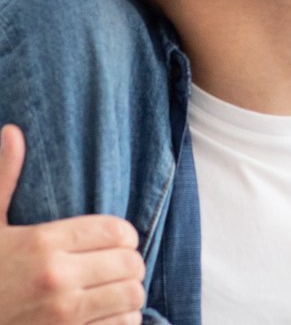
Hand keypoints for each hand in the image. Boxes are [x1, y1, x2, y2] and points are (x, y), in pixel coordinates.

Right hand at [0, 124, 145, 323]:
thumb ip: (4, 178)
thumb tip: (12, 131)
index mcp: (43, 244)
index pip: (115, 230)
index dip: (124, 233)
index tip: (116, 238)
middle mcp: (59, 281)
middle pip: (129, 263)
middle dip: (130, 260)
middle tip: (120, 261)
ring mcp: (65, 317)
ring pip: (132, 296)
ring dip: (130, 291)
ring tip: (118, 286)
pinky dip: (123, 320)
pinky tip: (109, 313)